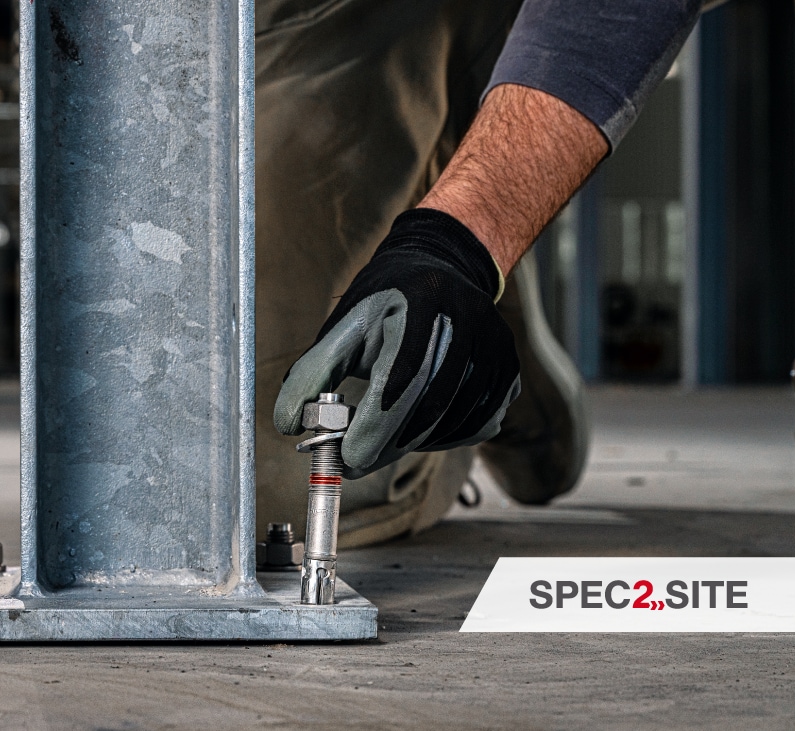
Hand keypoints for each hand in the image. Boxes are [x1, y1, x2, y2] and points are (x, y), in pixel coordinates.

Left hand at [274, 208, 520, 477]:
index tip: (348, 457)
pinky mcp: (508, 370)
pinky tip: (419, 430)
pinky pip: (478, 424)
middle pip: (429, 403)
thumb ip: (311, 373)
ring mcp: (494, 347)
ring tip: (381, 441)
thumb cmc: (384, 303)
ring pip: (453, 421)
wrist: (442, 269)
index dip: (374, 423)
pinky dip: (443, 439)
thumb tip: (286, 423)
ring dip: (412, 445)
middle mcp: (466, 321)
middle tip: (354, 464)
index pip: (401, 374)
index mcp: (421, 302)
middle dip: (386, 445)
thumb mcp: (342, 327)